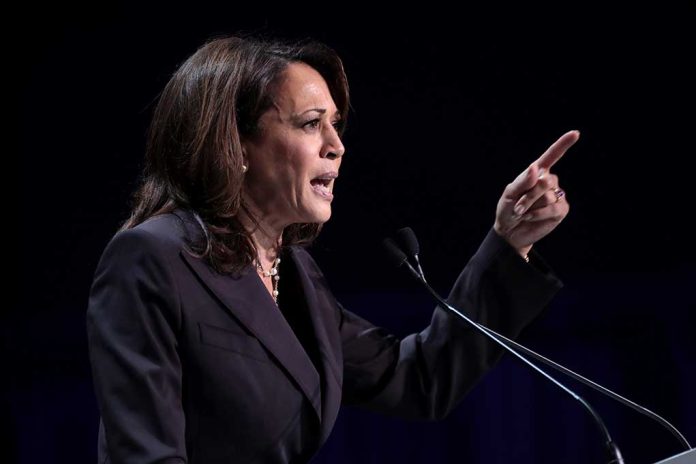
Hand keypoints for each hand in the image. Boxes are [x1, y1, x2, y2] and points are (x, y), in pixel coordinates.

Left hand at [494, 130, 579, 257]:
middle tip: (517, 206)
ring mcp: (557, 195)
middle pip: (544, 181)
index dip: (563, 144)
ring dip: (530, 206)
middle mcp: (549, 182)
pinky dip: (538, 214)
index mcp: (537, 173)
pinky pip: (553, 208)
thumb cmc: (507, 210)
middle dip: (528, 195)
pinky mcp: (561, 210)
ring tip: (522, 213)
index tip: (575, 133)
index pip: (551, 156)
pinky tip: (530, 217)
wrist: (510, 232)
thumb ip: (523, 181)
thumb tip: (536, 168)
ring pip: (547, 196)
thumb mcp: (509, 194)